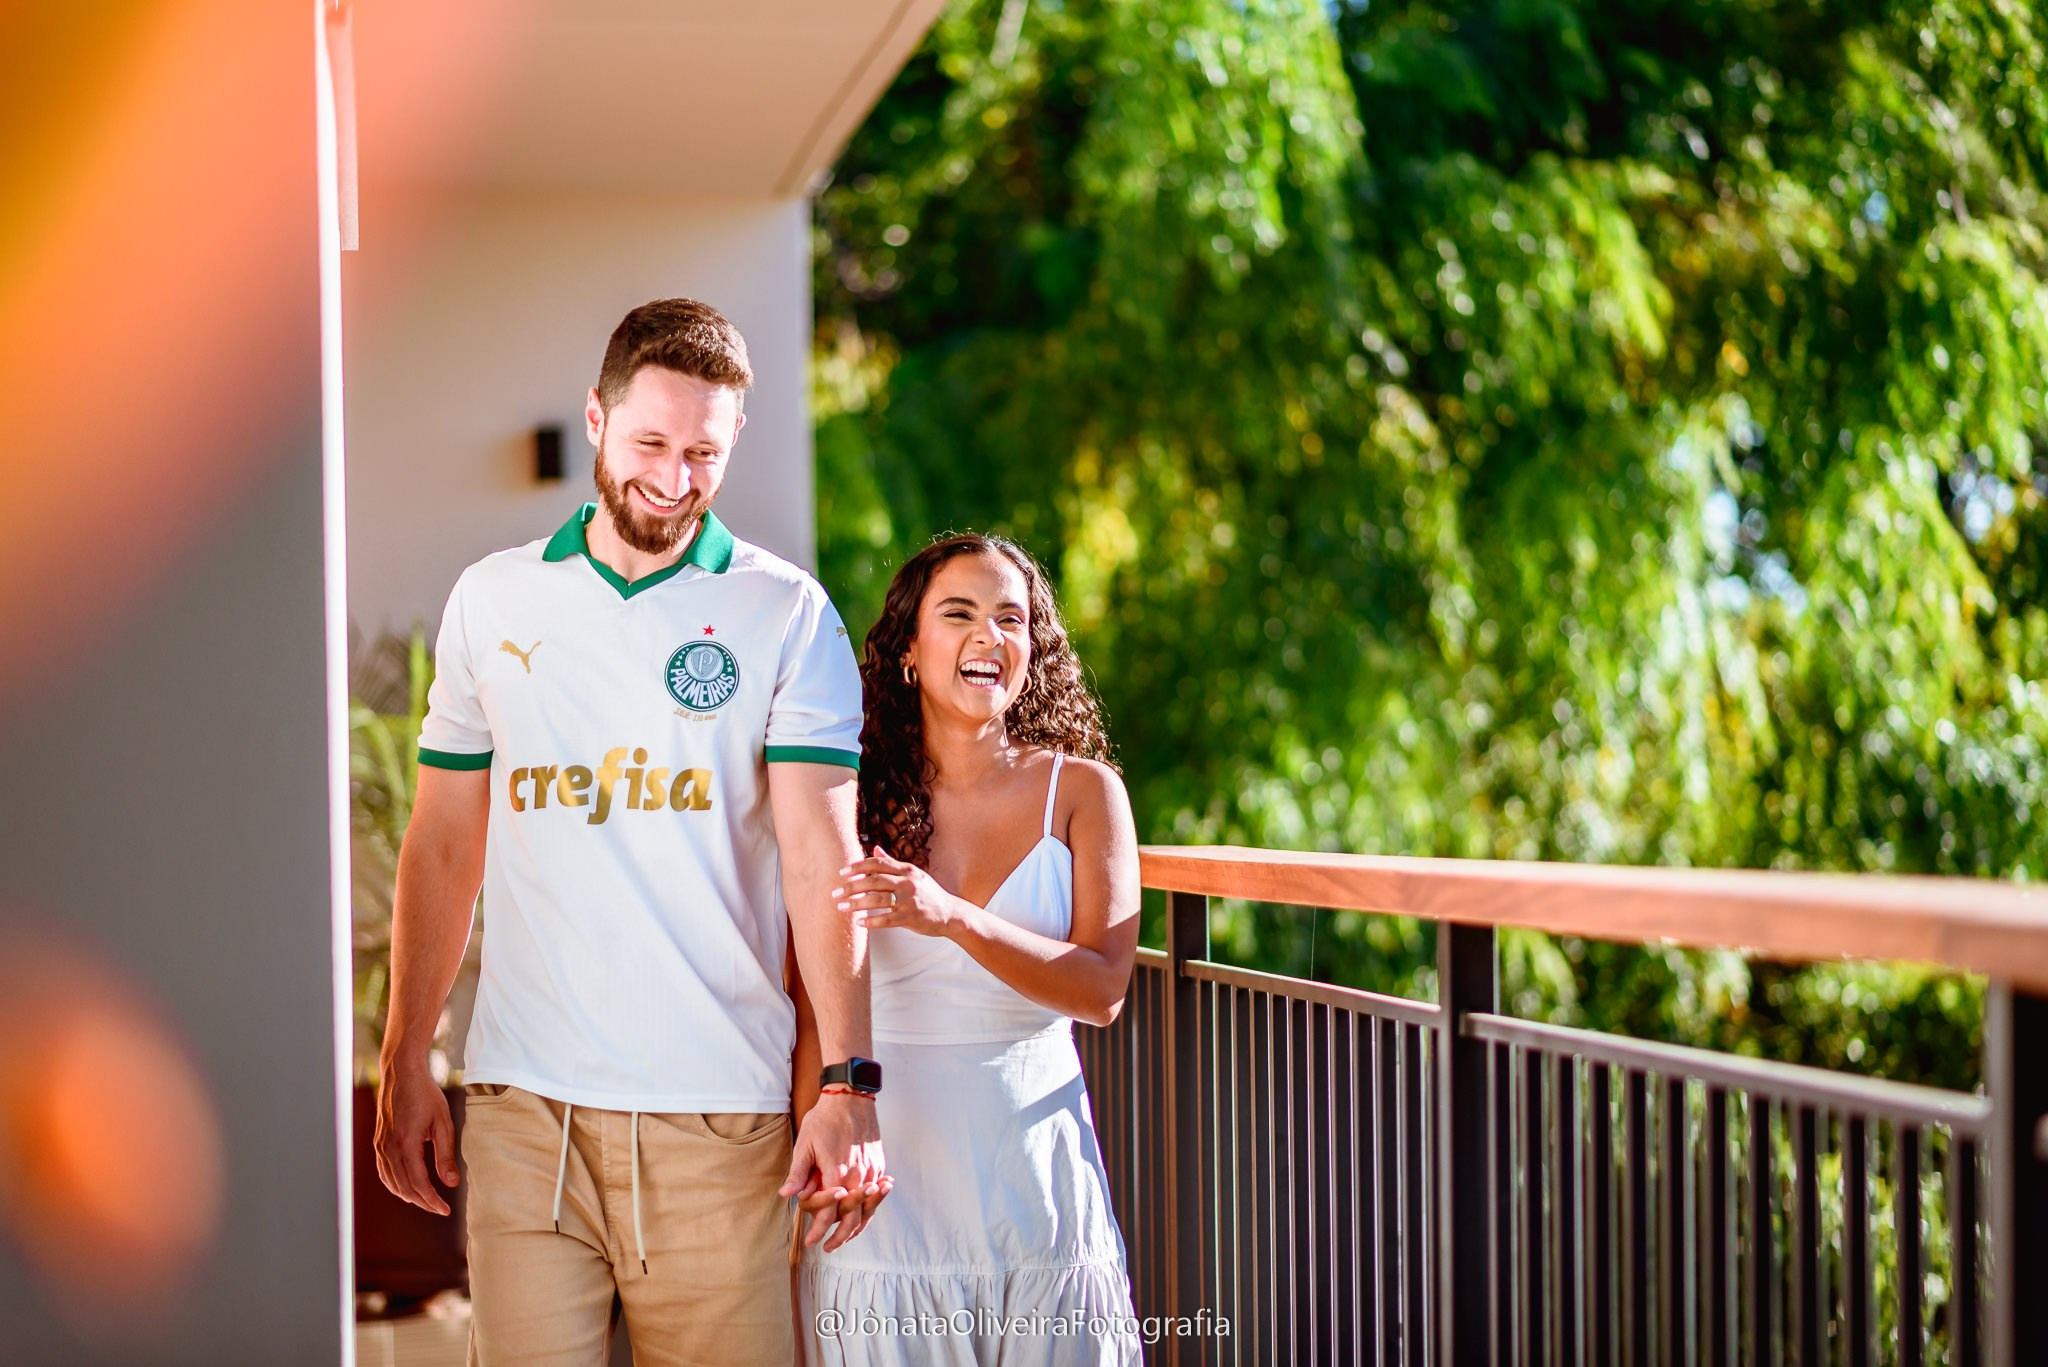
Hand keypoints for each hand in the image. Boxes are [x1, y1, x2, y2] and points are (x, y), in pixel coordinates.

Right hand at [374, 1057, 458, 1215]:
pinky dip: (395, 1185)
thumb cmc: (426, 1095)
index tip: (446, 1210)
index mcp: (407, 1143)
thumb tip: (451, 1183)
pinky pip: (384, 1172)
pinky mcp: (378, 1143)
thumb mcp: (443, 1122)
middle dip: (423, 1202)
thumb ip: (446, 1154)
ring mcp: (381, 1146)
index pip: (418, 1183)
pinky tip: (408, 1187)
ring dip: (409, 1196)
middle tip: (440, 1208)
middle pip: (404, 1188)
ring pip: (392, 1183)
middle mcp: (389, 1148)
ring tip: (427, 1201)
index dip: (432, 1200)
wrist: (402, 1075)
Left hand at [779, 1091, 888, 1250]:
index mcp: (837, 1172)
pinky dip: (869, 1209)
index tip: (811, 1241)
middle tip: (829, 1248)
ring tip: (846, 1237)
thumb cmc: (825, 1119)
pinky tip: (861, 1215)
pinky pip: (876, 1194)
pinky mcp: (878, 1164)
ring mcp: (871, 1170)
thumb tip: (787, 1195)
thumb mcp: (806, 1143)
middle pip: (853, 1218)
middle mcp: (858, 1175)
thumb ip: (799, 1173)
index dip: (819, 1230)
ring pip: (868, 1209)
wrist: (851, 1097)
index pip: (829, 1212)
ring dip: (857, 1227)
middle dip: (840, 1237)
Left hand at [833, 847, 966, 938]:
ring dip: (856, 903)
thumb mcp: (913, 875)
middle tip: (835, 892)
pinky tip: (859, 922)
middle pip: (873, 881)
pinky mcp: (910, 918)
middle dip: (851, 886)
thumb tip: (875, 848)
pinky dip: (871, 921)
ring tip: (841, 907)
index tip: (842, 873)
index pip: (878, 863)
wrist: (950, 913)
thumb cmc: (928, 893)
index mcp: (907, 870)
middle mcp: (908, 883)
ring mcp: (909, 901)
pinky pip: (886, 919)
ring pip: (877, 900)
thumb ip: (893, 863)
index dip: (857, 867)